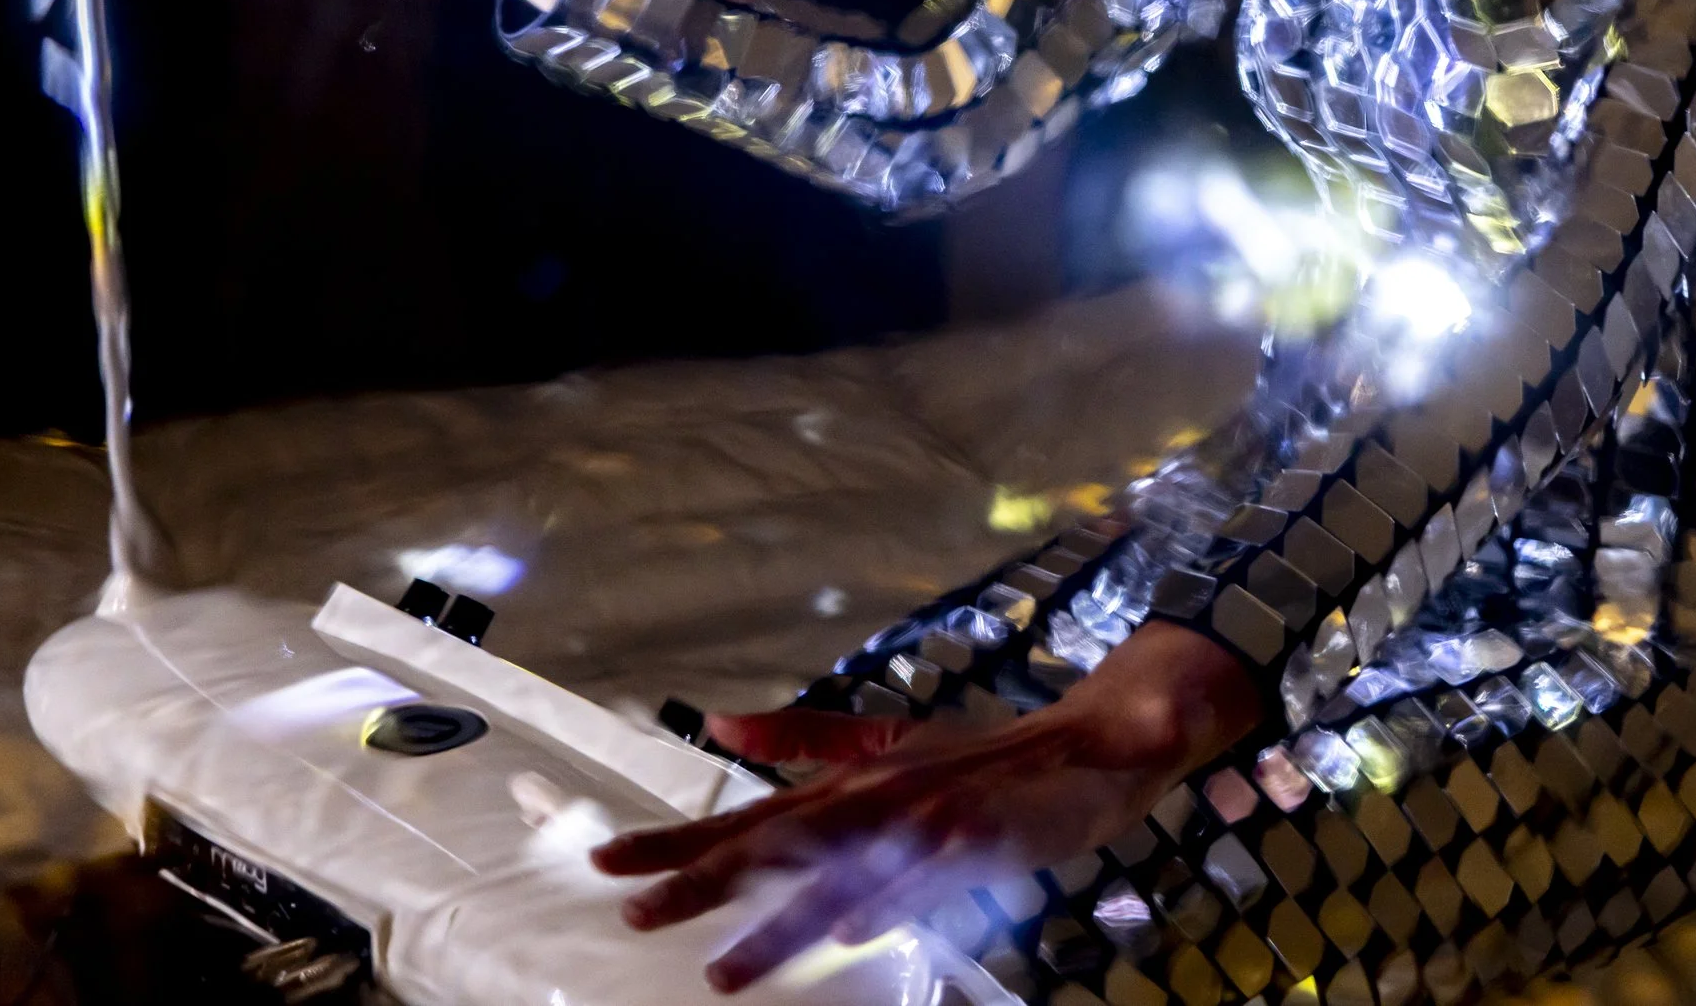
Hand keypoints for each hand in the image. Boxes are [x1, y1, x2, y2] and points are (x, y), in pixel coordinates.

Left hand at [593, 622, 1258, 993]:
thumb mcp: (885, 739)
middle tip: (638, 912)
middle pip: (778, 845)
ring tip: (724, 973)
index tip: (607, 866)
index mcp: (848, 782)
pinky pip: (923, 883)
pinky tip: (852, 935)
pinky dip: (885, 908)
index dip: (680, 842)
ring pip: (842, 880)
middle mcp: (875, 798)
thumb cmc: (978, 755)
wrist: (1088, 748)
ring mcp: (925, 820)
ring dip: (781, 928)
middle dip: (707, 882)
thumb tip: (720, 722)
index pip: (749, 818)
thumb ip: (803, 736)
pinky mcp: (976, 838)